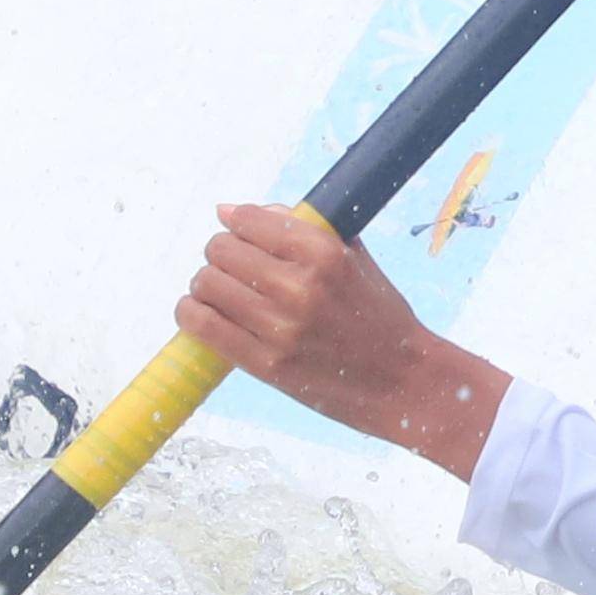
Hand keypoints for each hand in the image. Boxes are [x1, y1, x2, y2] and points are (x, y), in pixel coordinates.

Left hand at [179, 202, 510, 480]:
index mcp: (324, 253)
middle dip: (220, 254)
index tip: (240, 236)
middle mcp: (301, 286)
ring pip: (205, 283)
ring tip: (218, 293)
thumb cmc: (378, 315)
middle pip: (220, 249)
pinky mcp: (267, 365)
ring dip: (204, 285)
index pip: (248, 219)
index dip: (237, 224)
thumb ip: (299, 229)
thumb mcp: (352, 259)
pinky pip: (203, 326)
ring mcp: (281, 328)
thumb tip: (229, 211)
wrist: (404, 382)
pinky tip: (199, 313)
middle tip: (231, 269)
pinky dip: (191, 314)